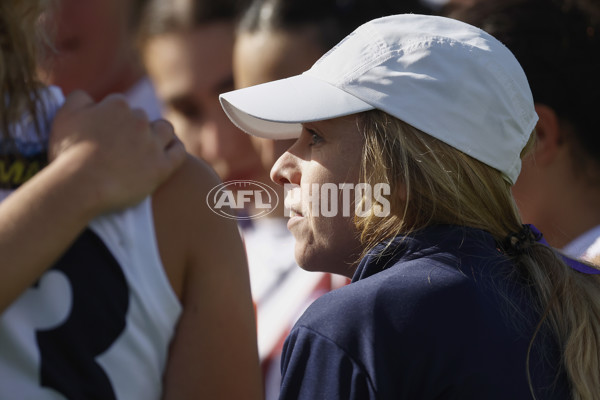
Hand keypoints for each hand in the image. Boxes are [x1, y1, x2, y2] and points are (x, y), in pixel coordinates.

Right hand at [49, 90, 185, 212]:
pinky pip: (178, 152)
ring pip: (164, 130)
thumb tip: (89, 97)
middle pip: (141, 119)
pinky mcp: (162, 166)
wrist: (82, 185)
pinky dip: (175, 149)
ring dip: (159, 135)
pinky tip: (170, 154)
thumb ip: (78, 99)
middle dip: (134, 128)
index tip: (107, 133)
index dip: (112, 119)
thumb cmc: (69, 153)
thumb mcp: (63, 116)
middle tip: (124, 146)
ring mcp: (153, 143)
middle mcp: (139, 120)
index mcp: (117, 105)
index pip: (119, 106)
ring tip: (152, 146)